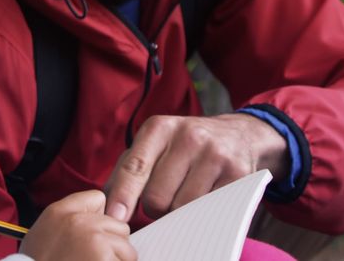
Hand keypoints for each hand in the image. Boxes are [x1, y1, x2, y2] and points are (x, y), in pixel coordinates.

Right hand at [19, 190, 136, 260]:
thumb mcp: (42, 233)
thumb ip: (70, 219)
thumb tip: (100, 217)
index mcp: (60, 212)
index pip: (98, 199)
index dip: (99, 221)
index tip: (89, 237)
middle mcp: (80, 222)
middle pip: (119, 226)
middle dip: (112, 245)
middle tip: (90, 259)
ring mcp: (96, 242)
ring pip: (127, 250)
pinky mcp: (105, 259)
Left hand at [104, 114, 288, 221]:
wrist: (238, 134)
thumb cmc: (185, 146)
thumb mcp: (156, 144)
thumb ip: (128, 168)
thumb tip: (106, 202)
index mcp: (159, 128)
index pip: (135, 166)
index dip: (124, 194)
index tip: (115, 215)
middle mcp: (188, 136)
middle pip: (157, 196)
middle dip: (156, 207)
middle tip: (165, 199)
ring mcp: (215, 154)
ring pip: (182, 207)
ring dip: (179, 213)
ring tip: (186, 195)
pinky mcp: (237, 173)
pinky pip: (209, 209)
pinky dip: (202, 212)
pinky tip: (206, 196)